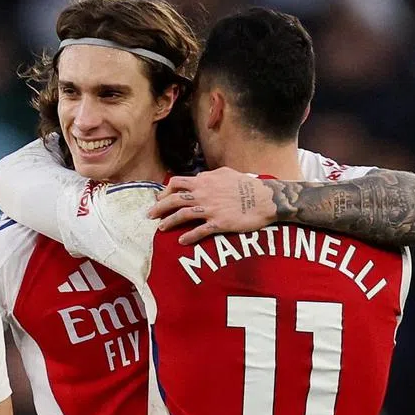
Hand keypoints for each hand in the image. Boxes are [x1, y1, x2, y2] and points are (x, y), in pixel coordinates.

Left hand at [148, 167, 278, 245]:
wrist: (265, 199)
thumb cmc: (247, 185)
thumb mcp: (226, 173)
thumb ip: (210, 175)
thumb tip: (199, 176)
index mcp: (204, 181)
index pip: (176, 182)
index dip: (165, 191)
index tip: (160, 198)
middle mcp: (203, 194)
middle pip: (173, 199)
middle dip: (158, 208)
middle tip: (149, 215)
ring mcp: (210, 209)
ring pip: (182, 215)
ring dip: (168, 222)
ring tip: (160, 229)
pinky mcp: (219, 223)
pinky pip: (199, 231)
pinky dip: (188, 237)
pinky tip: (181, 241)